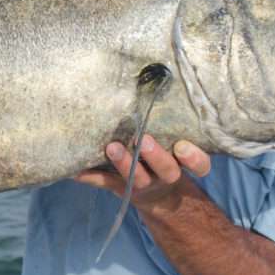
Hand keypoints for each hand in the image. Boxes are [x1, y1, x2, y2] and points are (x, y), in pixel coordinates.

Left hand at [76, 135, 210, 209]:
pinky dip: (90, 176)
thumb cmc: (167, 156)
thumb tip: (163, 78)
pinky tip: (75, 169)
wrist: (158, 196)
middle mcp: (165, 175)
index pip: (199, 165)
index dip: (193, 158)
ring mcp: (143, 184)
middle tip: (143, 139)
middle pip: (166, 170)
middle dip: (155, 156)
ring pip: (136, 178)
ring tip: (112, 147)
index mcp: (182, 163)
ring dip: (123, 163)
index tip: (182, 146)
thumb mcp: (177, 146)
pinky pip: (105, 182)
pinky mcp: (121, 188)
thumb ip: (176, 124)